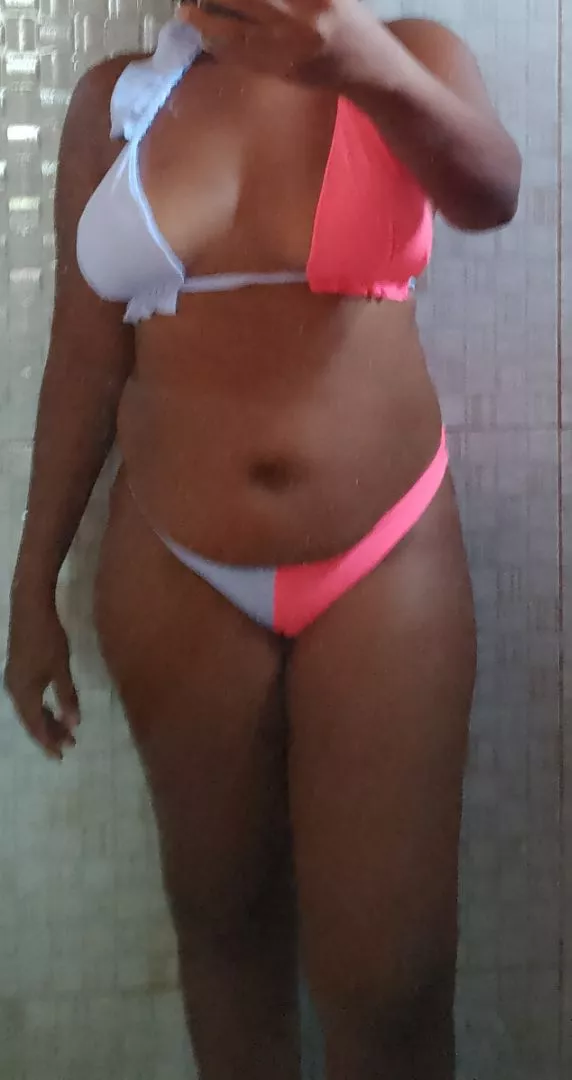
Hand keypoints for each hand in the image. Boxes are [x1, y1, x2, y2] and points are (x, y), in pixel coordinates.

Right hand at [4, 585, 79, 760]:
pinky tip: (53, 708)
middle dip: (49, 733)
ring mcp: (13, 679)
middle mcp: (13, 689)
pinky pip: (28, 698)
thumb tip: (74, 724)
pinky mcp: (17, 670)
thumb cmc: (48, 638)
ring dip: (46, 720)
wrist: (30, 608)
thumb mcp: (61, 669)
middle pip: (31, 720)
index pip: (36, 726)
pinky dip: (41, 707)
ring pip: (29, 709)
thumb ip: (67, 697)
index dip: (49, 741)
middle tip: (70, 745)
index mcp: (23, 692)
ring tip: (65, 730)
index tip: (63, 755)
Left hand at [178, 0, 370, 81]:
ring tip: (186, 12)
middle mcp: (300, 18)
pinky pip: (243, 58)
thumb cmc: (349, 18)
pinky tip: (205, 36)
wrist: (368, 67)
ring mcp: (289, 48)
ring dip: (206, 21)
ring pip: (236, 33)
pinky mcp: (282, 70)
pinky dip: (220, 47)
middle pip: (244, 2)